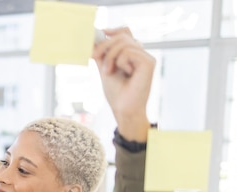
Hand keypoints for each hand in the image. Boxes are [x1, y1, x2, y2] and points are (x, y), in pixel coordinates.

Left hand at [92, 27, 155, 141]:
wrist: (123, 109)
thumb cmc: (117, 93)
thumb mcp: (105, 69)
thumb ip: (102, 55)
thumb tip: (93, 41)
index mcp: (132, 55)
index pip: (126, 32)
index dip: (113, 30)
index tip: (101, 33)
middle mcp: (141, 54)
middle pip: (123, 36)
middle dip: (105, 45)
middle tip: (94, 56)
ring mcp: (146, 57)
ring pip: (123, 43)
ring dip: (110, 57)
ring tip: (108, 71)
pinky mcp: (149, 62)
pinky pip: (128, 52)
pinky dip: (120, 62)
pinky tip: (124, 73)